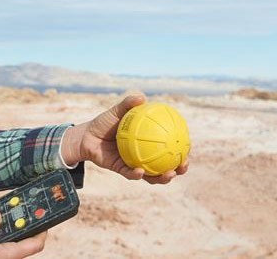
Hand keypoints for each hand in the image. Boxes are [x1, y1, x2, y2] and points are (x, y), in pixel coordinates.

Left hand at [61, 94, 188, 183]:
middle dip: (178, 169)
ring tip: (169, 174)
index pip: (169, 147)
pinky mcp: (122, 170)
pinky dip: (137, 174)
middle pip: (167, 165)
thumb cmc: (104, 122)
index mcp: (148, 142)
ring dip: (162, 178)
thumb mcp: (116, 111)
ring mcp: (134, 164)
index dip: (182, 149)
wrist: (86, 136)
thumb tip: (142, 97)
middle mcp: (144, 155)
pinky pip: (132, 174)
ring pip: (153, 175)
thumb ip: (128, 104)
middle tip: (184, 166)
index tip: (189, 147)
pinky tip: (141, 171)